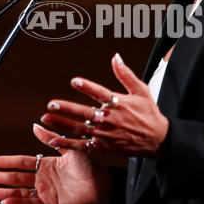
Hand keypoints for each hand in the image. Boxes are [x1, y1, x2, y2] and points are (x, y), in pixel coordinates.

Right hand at [0, 148, 110, 203]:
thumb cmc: (90, 165)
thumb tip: (35, 125)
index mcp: (46, 164)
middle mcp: (43, 178)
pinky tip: (5, 202)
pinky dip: (17, 203)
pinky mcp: (50, 203)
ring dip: (3, 192)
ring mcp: (45, 191)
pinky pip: (30, 203)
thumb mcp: (68, 148)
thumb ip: (51, 138)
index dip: (6, 161)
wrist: (102, 184)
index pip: (21, 162)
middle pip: (16, 177)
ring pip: (19, 191)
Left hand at [34, 53, 169, 158]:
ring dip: (62, 124)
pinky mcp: (104, 146)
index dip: (87, 87)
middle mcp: (110, 119)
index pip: (101, 94)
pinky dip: (68, 143)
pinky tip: (54, 139)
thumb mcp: (141, 90)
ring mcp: (105, 134)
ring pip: (80, 129)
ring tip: (46, 118)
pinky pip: (83, 145)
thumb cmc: (149, 113)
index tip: (74, 81)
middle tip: (51, 103)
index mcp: (119, 104)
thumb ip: (125, 74)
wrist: (157, 140)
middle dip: (67, 109)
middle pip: (85, 113)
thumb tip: (115, 57)